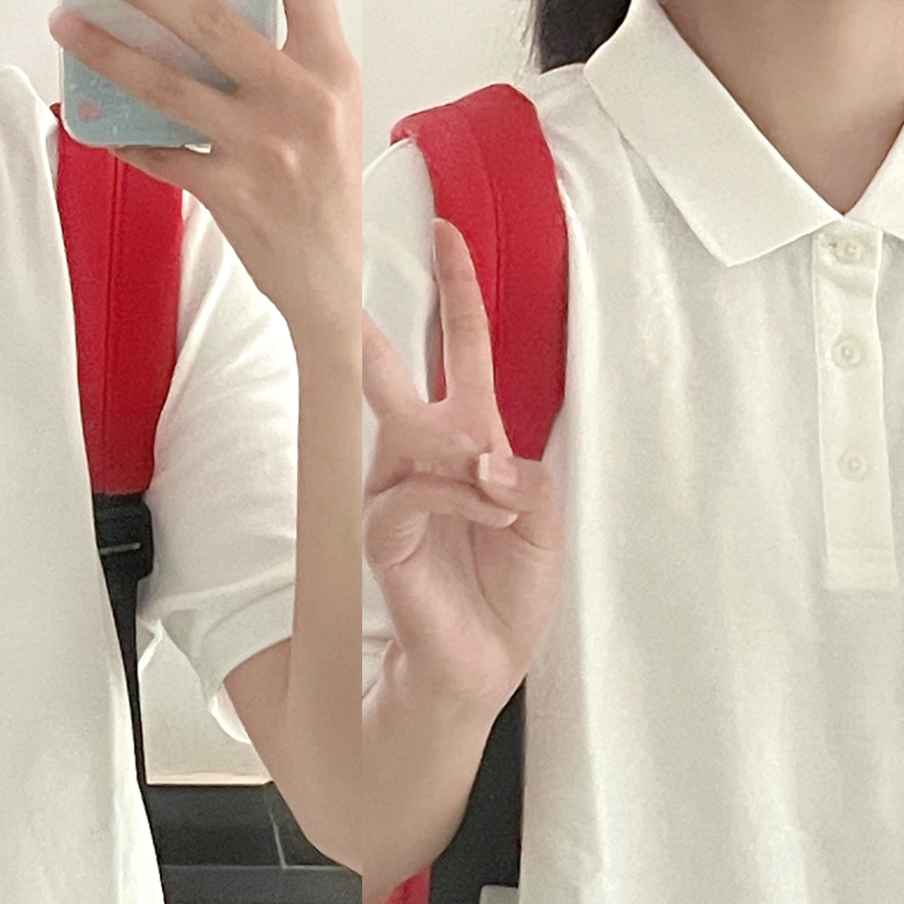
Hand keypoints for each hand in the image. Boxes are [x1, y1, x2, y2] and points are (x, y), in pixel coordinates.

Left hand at [46, 0, 359, 341]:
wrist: (332, 278)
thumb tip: (213, 3)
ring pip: (169, 85)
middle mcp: (298, 100)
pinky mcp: (229, 190)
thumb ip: (285, 57)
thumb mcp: (325, 107)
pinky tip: (98, 122)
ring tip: (67, 24)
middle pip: (211, 22)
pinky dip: (126, 137)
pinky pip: (159, 153)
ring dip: (109, 52)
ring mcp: (262, 147)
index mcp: (330, 68)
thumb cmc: (325, 183)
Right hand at [364, 217, 563, 712]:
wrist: (479, 669)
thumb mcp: (544, 526)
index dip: (455, 292)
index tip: (446, 234)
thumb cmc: (505, 601)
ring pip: (413, 434)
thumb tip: (487, 455)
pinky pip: (411, 489)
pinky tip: (484, 506)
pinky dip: (455, 493)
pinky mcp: (383, 533)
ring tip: (498, 493)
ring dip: (462, 454)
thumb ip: (526, 477)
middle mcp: (424, 458)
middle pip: (391, 374)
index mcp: (470, 442)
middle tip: (359, 288)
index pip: (457, 350)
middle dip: (379, 325)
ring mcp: (397, 493)